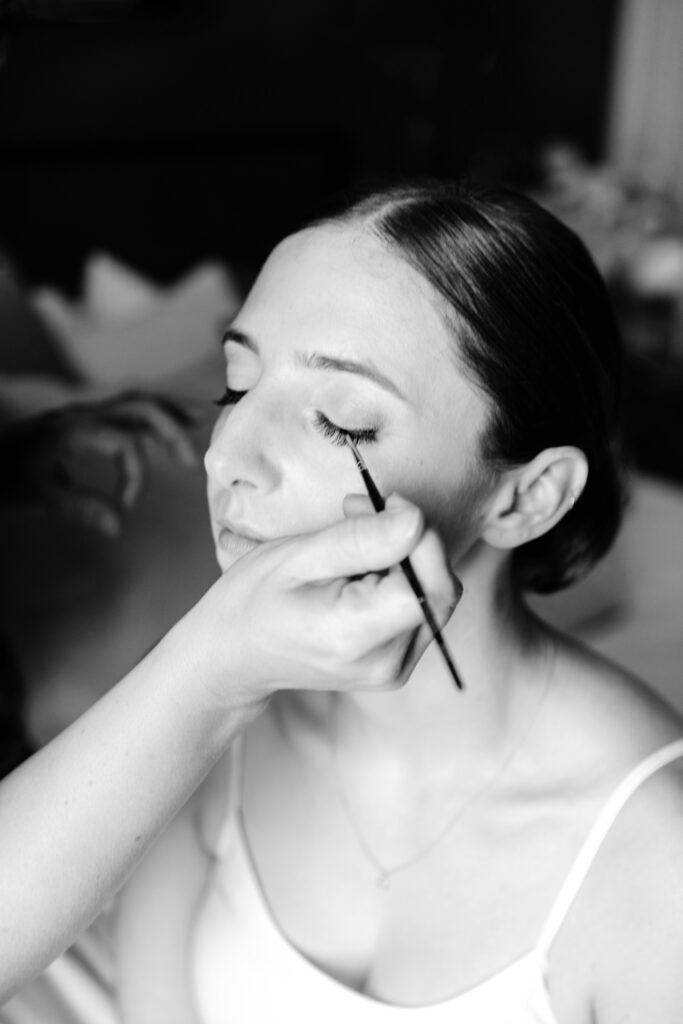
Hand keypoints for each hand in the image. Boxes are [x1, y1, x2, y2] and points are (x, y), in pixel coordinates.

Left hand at [1, 390, 203, 534]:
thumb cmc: (3, 479)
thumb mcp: (36, 497)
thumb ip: (80, 507)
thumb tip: (119, 526)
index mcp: (74, 431)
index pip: (127, 442)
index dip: (136, 477)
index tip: (126, 509)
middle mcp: (82, 415)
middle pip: (139, 408)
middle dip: (171, 430)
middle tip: (192, 461)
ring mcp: (82, 415)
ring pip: (134, 401)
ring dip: (168, 411)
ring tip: (199, 419)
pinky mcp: (80, 422)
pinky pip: (124, 408)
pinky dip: (151, 413)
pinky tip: (164, 423)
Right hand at [176, 494, 461, 705]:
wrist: (235, 655)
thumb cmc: (255, 600)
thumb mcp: (296, 556)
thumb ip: (358, 540)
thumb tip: (416, 521)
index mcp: (355, 636)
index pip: (428, 584)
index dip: (419, 536)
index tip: (382, 504)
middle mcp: (385, 662)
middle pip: (441, 589)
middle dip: (413, 539)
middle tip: (361, 510)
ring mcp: (394, 669)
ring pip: (436, 596)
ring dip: (407, 556)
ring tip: (353, 539)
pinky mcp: (397, 665)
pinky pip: (422, 610)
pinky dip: (402, 579)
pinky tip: (363, 568)